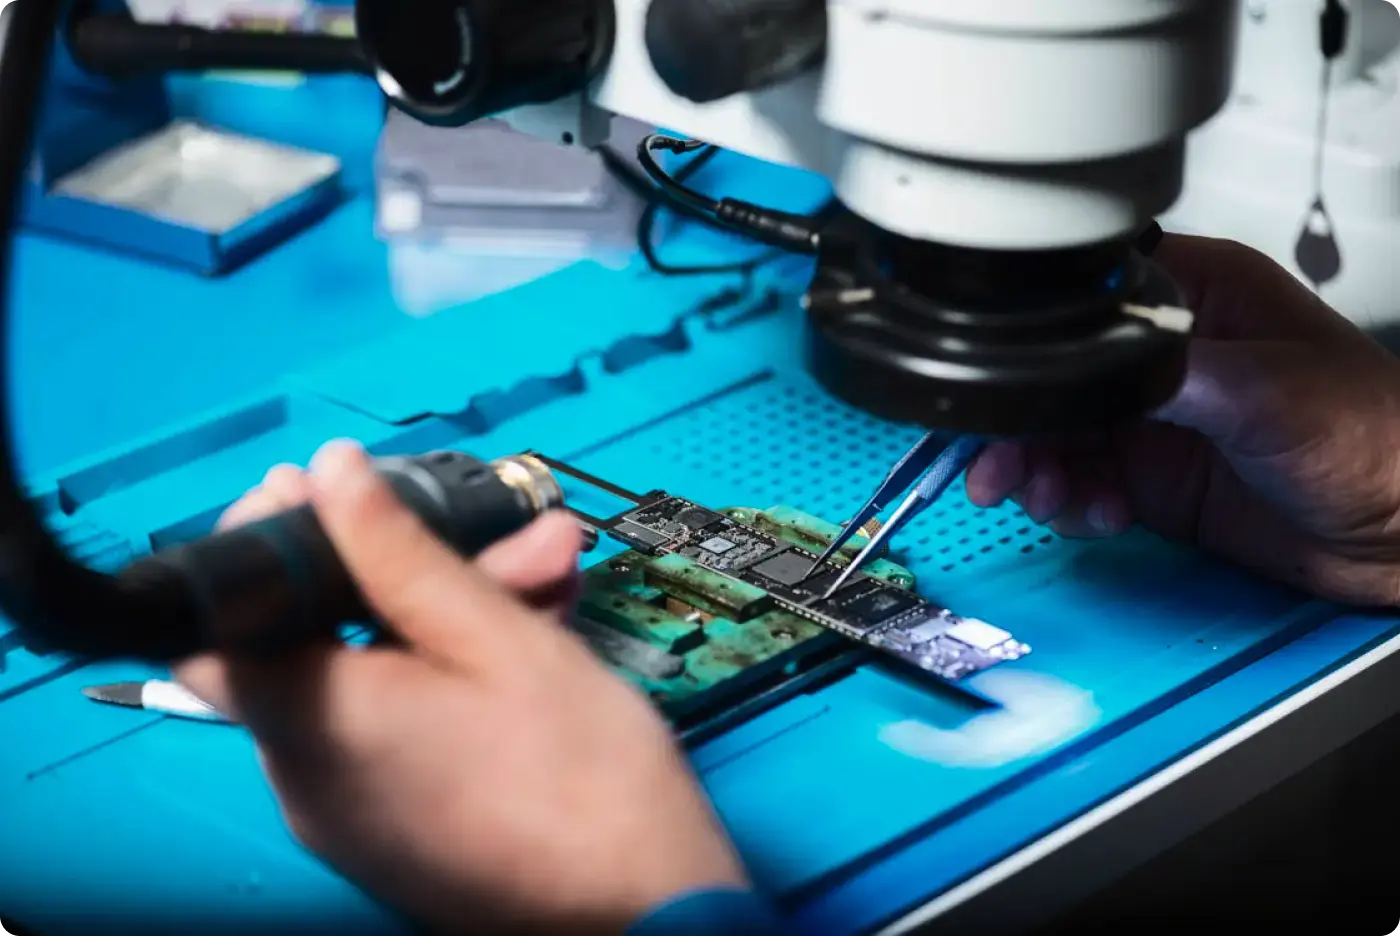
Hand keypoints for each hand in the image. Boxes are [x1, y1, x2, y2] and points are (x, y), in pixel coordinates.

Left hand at [175, 442, 746, 933]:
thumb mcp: (497, 638)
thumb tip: (330, 473)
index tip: (321, 494)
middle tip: (489, 530)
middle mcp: (309, 776)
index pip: (216, 626)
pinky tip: (535, 628)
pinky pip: (398, 724)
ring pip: (372, 677)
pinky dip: (446, 672)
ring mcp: (351, 810)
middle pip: (316, 642)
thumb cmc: (581, 772)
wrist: (648, 913)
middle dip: (400, 568)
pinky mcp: (395, 827)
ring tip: (548, 572)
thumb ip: (401, 552)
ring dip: (446, 613)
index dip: (254, 550)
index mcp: (317, 725)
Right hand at [966, 234, 1399, 606]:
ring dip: (1035, 471)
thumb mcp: (1270, 392)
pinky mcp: (1152, 478)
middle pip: (1053, 380)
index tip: (998, 391)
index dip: (1030, 346)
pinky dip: (1072, 506)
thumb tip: (1089, 363)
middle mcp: (1166, 357)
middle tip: (997, 466)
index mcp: (1197, 298)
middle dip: (1019, 427)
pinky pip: (1081, 486)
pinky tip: (1097, 516)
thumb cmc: (1380, 440)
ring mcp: (1154, 420)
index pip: (1083, 305)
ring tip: (1041, 497)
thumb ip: (1172, 372)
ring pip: (1055, 438)